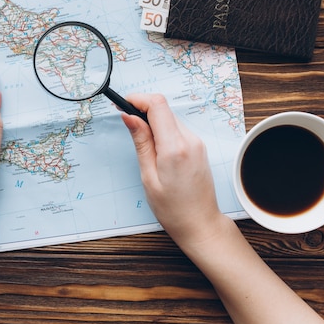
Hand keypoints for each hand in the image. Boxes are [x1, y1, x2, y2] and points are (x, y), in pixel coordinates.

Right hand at [121, 93, 226, 246]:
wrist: (200, 224)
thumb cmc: (173, 208)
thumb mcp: (148, 176)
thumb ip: (141, 142)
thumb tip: (129, 117)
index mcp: (174, 147)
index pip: (157, 105)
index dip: (138, 99)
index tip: (123, 104)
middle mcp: (190, 140)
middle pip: (164, 109)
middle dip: (143, 110)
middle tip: (126, 123)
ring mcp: (197, 143)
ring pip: (170, 118)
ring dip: (153, 122)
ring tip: (141, 143)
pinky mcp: (199, 147)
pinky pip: (178, 130)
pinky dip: (163, 131)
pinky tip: (156, 149)